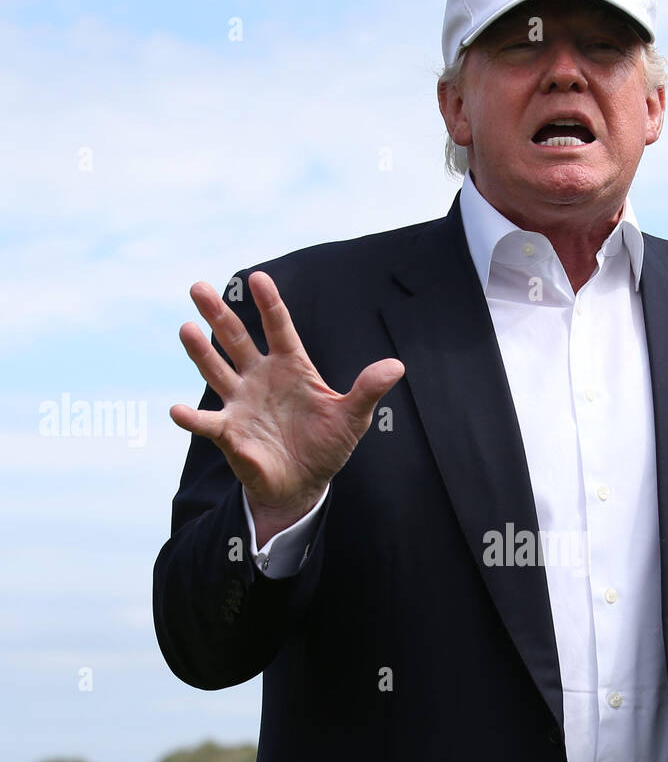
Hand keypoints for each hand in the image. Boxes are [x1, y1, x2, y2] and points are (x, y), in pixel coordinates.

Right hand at [172, 271, 404, 543]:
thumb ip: (368, 390)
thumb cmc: (327, 444)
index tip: (258, 278)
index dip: (269, 304)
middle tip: (198, 287)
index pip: (279, 327)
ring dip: (200, 351)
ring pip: (216, 370)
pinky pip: (207, 423)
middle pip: (236, 339)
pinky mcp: (229, 433)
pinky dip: (191, 418)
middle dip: (218, 314)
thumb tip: (396, 366)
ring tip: (185, 328)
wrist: (305, 483)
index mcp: (291, 366)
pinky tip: (177, 410)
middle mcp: (260, 377)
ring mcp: (241, 402)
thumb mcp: (353, 418)